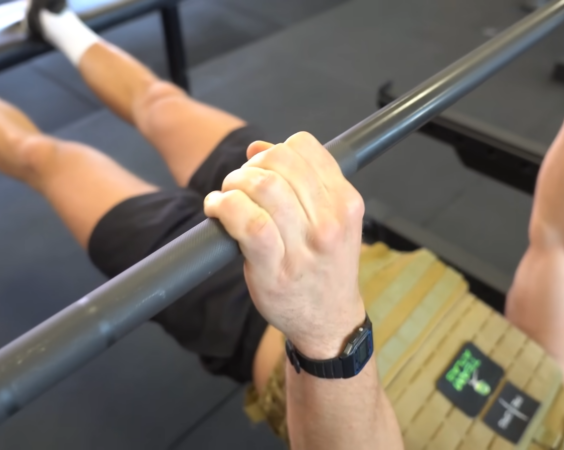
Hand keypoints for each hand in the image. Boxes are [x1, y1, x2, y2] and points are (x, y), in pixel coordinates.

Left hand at [205, 132, 365, 358]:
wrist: (330, 320)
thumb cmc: (325, 267)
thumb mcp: (332, 220)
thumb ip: (302, 181)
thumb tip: (257, 148)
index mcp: (346, 203)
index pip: (304, 147)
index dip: (274, 149)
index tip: (263, 167)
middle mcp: (330, 222)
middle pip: (280, 162)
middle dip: (250, 166)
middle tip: (240, 183)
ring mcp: (304, 247)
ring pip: (264, 187)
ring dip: (235, 183)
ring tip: (227, 196)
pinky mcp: (275, 269)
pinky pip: (248, 222)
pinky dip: (225, 207)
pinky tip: (217, 209)